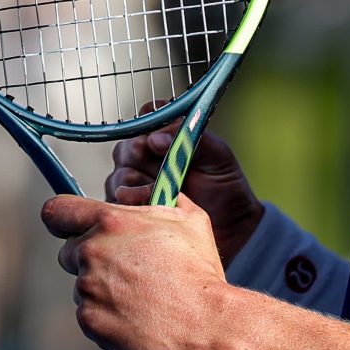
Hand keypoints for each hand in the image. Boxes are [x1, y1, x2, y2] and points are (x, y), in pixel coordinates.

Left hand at [46, 195, 229, 349]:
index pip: (57, 211)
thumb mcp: (190, 219)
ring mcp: (88, 288)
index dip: (63, 219)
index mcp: (110, 222)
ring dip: (102, 289)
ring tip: (140, 297)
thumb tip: (133, 192)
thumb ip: (156, 197)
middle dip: (91, 258)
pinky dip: (106, 316)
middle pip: (69, 252)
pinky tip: (135, 316)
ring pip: (82, 285)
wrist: (206, 324)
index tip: (70, 228)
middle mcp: (92, 252)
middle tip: (126, 270)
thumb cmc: (200, 271)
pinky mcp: (89, 320)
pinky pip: (89, 314)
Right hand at [108, 121, 265, 266]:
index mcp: (170, 137)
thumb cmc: (226, 189)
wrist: (232, 230)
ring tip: (159, 193)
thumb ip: (193, 139)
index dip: (146, 125)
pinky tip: (151, 206)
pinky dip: (132, 204)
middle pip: (126, 146)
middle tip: (159, 167)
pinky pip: (117, 203)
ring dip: (137, 183)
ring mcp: (138, 183)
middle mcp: (149, 157)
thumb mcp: (218, 158)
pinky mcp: (133, 208)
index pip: (146, 119)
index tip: (157, 137)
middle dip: (140, 156)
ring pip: (119, 175)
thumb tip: (157, 136)